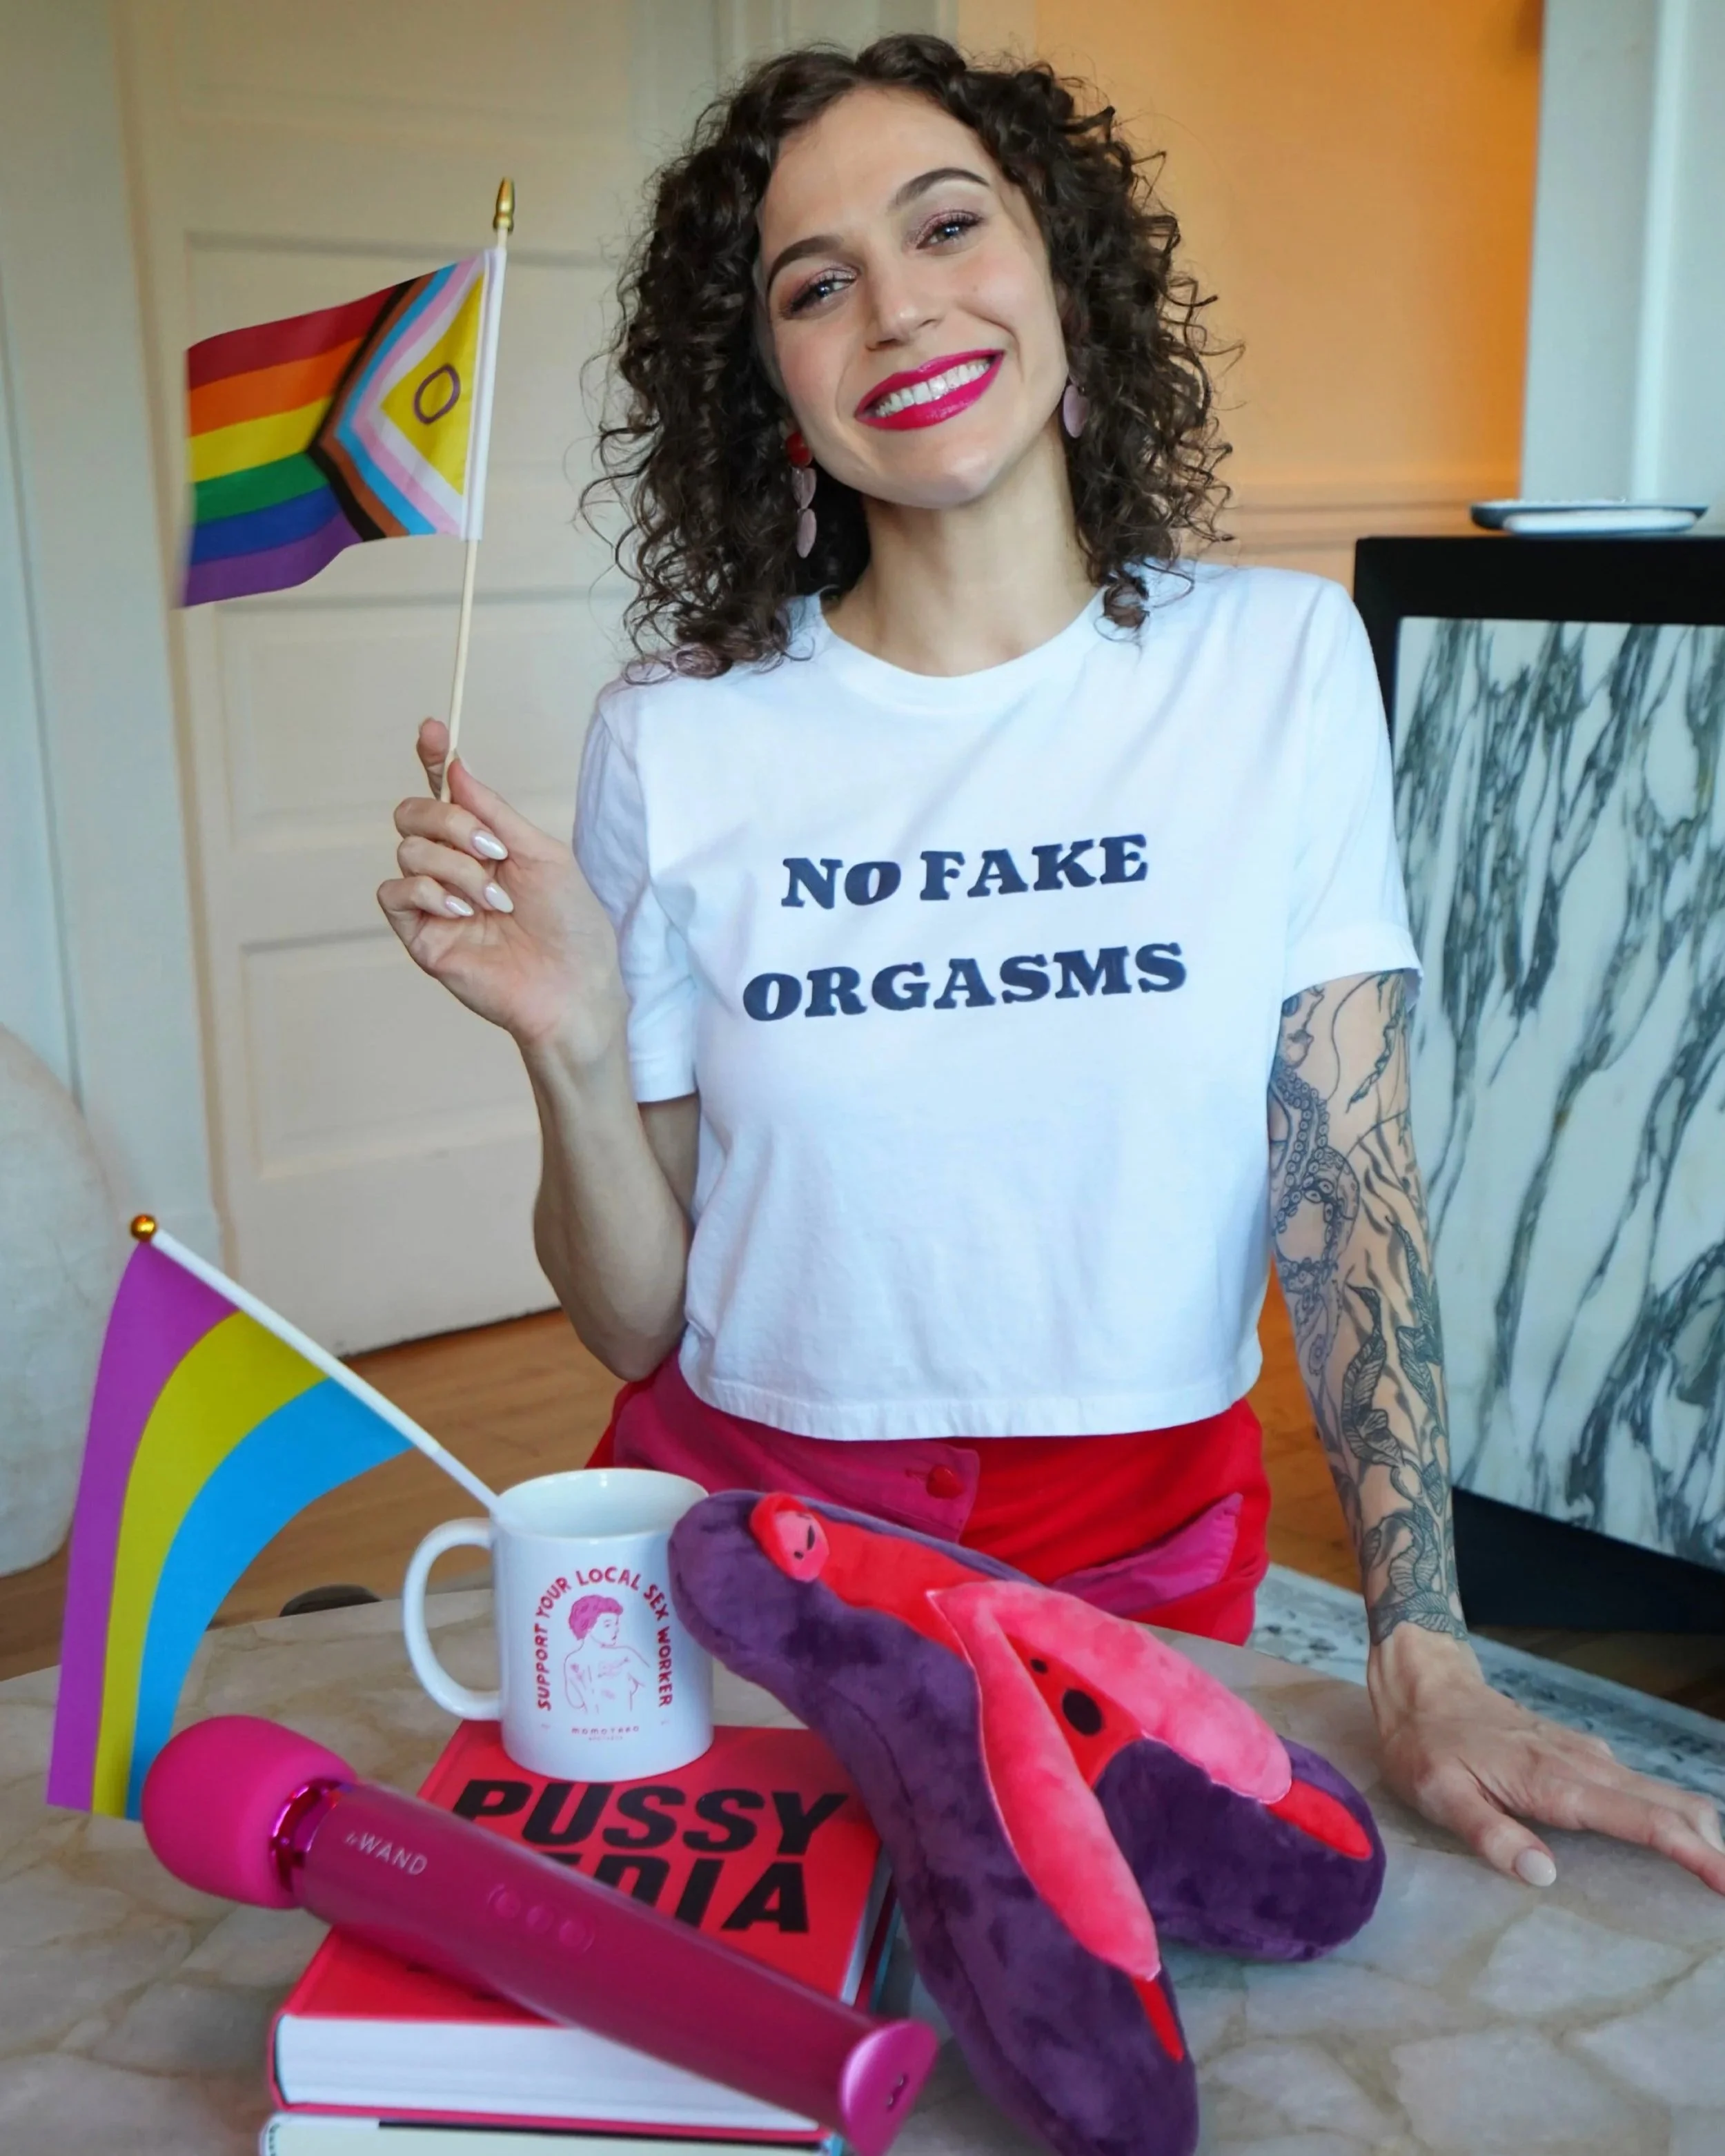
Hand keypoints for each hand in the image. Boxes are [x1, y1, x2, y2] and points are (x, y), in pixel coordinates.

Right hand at [377, 719, 626, 1055]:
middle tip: (493, 851)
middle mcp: (454, 868)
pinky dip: (427, 890)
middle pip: (413, 813)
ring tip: (495, 902)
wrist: (574, 987)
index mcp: (484, 845)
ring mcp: (434, 901)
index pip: (445, 794)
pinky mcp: (420, 935)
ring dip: (456, 867)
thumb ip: (494, 812)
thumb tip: (457, 768)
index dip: (432, 758)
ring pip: (407, 849)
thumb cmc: (571, 926)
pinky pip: (394, 890)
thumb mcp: (541, 853)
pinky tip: (461, 910)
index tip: (434, 729)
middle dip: (450, 821)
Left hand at [1368, 1624, 1724, 1891]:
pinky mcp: (1581, 1756)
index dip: (1693, 1852)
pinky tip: (1677, 1847)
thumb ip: (1489, 1834)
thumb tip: (1544, 1876)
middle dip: (1714, 1848)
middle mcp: (1583, 1765)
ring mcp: (1586, 1757)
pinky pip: (1640, 1790)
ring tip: (1718, 1879)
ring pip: (1663, 1795)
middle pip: (1672, 1805)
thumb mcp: (1439, 1794)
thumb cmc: (1425, 1745)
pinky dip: (1671, 1819)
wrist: (1423, 1686)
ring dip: (1699, 1835)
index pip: (1644, 1819)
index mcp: (1554, 1782)